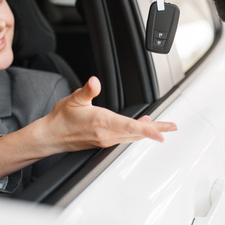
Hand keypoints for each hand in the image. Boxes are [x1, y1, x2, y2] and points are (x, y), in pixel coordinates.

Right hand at [36, 76, 176, 152]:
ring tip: (163, 127)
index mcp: (101, 122)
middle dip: (156, 129)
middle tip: (173, 127)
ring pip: (132, 136)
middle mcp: (106, 134)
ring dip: (148, 131)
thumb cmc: (61, 118)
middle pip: (136, 133)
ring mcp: (106, 140)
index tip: (162, 134)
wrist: (50, 136)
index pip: (129, 127)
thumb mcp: (74, 100)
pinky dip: (137, 132)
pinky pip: (125, 138)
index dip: (147, 130)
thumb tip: (95, 82)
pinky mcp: (104, 142)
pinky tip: (142, 126)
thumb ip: (87, 90)